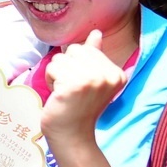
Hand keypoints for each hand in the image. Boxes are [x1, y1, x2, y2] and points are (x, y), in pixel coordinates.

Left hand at [40, 29, 124, 152]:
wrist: (72, 134)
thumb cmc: (77, 106)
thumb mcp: (92, 78)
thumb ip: (94, 55)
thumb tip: (96, 32)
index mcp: (117, 72)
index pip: (85, 48)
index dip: (75, 65)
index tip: (81, 85)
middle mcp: (109, 75)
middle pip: (73, 50)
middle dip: (65, 67)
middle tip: (71, 89)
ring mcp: (93, 80)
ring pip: (60, 59)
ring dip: (56, 75)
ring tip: (65, 93)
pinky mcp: (75, 85)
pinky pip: (53, 68)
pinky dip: (50, 80)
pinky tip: (58, 95)